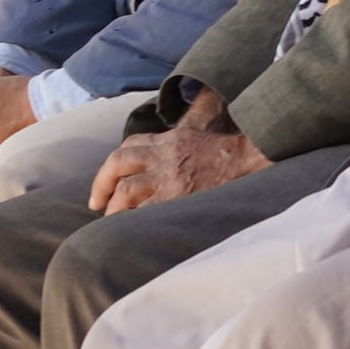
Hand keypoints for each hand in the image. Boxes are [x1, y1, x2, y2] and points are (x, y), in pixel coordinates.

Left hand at [91, 99, 267, 214]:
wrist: (252, 158)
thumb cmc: (230, 150)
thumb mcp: (200, 131)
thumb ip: (182, 132)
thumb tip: (179, 119)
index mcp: (169, 139)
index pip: (129, 146)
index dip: (112, 165)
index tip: (107, 182)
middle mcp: (163, 156)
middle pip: (118, 163)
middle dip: (101, 184)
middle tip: (97, 204)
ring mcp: (169, 177)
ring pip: (126, 190)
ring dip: (114, 207)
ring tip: (112, 220)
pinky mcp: (177, 198)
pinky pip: (144, 211)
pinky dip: (133, 220)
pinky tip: (130, 229)